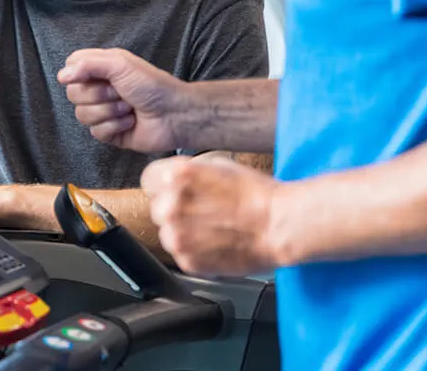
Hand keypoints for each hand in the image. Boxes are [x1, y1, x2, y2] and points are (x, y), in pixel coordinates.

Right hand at [58, 48, 189, 152]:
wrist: (174, 114)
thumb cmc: (152, 85)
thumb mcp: (120, 64)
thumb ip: (88, 64)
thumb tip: (61, 75)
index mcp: (101, 69)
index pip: (71, 68)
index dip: (78, 74)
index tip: (97, 75)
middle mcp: (100, 89)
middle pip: (74, 94)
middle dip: (99, 95)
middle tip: (120, 93)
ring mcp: (104, 112)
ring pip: (83, 115)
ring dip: (109, 112)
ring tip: (128, 108)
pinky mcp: (110, 133)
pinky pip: (96, 133)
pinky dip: (115, 126)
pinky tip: (130, 122)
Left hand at [142, 154, 276, 276]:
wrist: (278, 225)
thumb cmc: (255, 193)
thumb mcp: (217, 164)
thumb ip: (186, 172)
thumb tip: (172, 180)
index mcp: (177, 177)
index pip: (148, 180)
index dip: (164, 185)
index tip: (173, 190)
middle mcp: (172, 207)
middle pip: (157, 208)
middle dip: (175, 209)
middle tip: (202, 211)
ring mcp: (178, 237)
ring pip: (168, 233)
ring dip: (183, 231)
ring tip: (212, 228)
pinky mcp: (187, 261)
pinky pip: (181, 253)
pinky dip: (195, 250)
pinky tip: (216, 242)